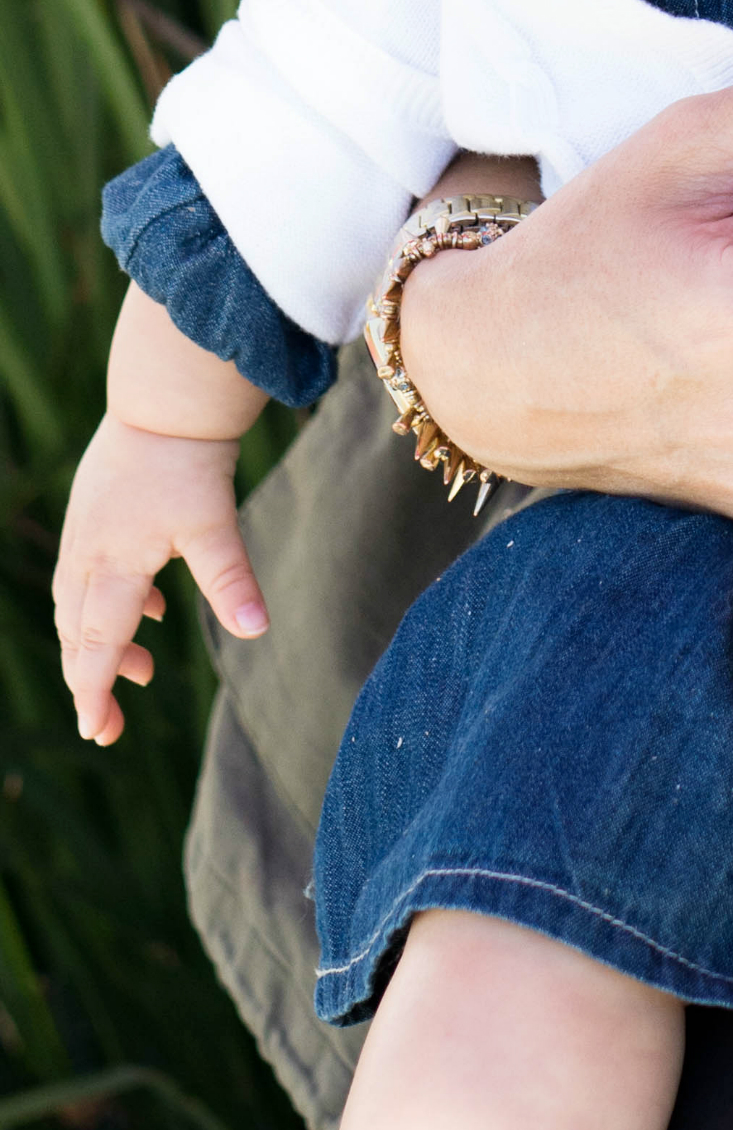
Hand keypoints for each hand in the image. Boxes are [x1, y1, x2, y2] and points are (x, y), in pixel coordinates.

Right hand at [56, 417, 264, 746]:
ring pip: (80, 606)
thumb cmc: (187, 461)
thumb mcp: (214, 523)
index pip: (98, 645)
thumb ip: (230, 578)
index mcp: (114, 566)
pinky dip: (110, 604)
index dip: (95, 691)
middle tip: (110, 721)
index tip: (99, 730)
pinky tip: (148, 606)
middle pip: (79, 633)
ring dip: (102, 643)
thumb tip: (257, 629)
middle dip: (92, 680)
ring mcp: (86, 534)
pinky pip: (89, 575)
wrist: (163, 399)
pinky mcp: (94, 514)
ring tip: (142, 669)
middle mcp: (89, 556)